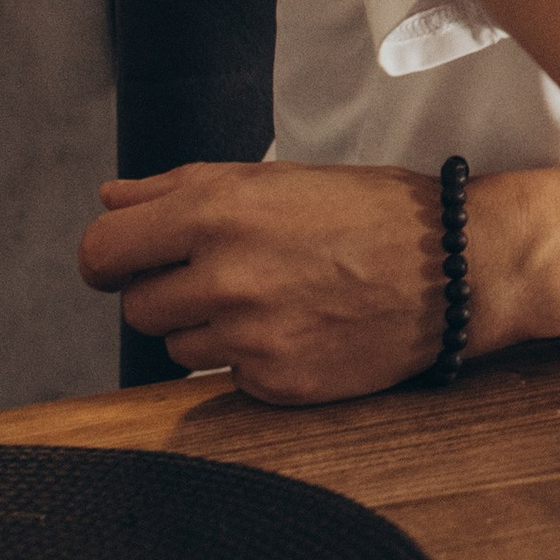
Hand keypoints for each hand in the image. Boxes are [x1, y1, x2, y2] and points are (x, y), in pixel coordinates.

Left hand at [78, 162, 533, 403]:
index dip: (108, 260)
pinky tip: (301, 328)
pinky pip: (229, 376)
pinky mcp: (277, 382)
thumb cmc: (370, 211)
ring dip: (209, 328)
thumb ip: (180, 187)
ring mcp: (251, 335)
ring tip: (273, 300)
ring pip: (177, 347)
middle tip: (224, 276)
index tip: (130, 262)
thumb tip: (110, 199)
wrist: (458, 267)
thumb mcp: (275, 177)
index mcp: (218, 210)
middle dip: (169, 292)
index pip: (102, 253)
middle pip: (136, 307)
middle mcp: (226, 275)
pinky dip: (253, 358)